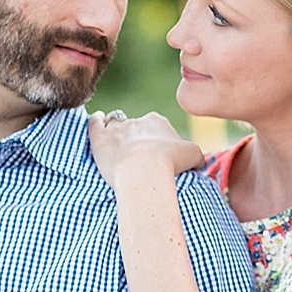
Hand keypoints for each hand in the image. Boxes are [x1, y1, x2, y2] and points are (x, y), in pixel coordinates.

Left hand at [87, 111, 203, 189]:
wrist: (144, 171)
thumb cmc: (171, 164)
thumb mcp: (194, 157)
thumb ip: (195, 155)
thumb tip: (197, 160)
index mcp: (158, 122)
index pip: (157, 127)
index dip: (157, 141)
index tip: (157, 156)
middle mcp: (137, 121)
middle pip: (137, 127)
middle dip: (138, 139)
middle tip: (140, 159)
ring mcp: (116, 128)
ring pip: (115, 123)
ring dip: (117, 131)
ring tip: (118, 145)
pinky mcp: (99, 138)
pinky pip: (94, 122)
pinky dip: (95, 120)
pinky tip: (96, 121)